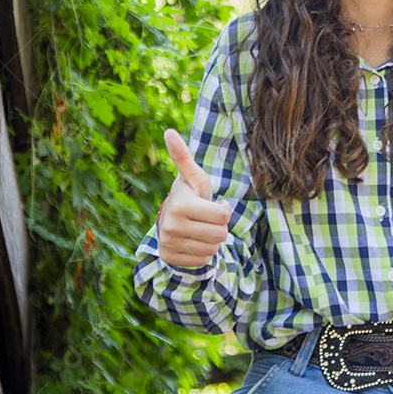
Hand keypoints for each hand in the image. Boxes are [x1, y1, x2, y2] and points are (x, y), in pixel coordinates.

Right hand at [157, 128, 230, 267]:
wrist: (169, 219)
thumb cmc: (189, 194)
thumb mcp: (192, 177)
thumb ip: (184, 157)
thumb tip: (169, 132)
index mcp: (180, 205)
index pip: (223, 215)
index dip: (223, 209)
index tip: (213, 204)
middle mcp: (172, 226)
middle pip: (220, 234)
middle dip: (219, 225)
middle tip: (206, 218)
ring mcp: (170, 244)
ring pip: (213, 249)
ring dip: (212, 239)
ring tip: (200, 228)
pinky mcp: (171, 258)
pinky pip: (203, 261)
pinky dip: (203, 252)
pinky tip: (193, 240)